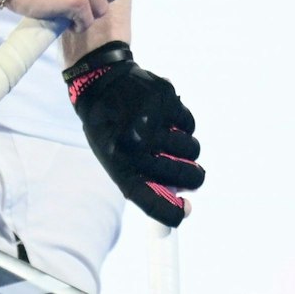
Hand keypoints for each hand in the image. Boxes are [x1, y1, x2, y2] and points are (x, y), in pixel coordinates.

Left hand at [64, 42, 204, 226]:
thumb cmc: (110, 129)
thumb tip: (183, 201)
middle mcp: (135, 145)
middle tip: (193, 172)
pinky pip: (190, 124)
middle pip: (187, 176)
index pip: (152, 202)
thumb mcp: (116, 158)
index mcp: (120, 166)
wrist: (99, 82)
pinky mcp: (165, 99)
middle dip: (195, 177)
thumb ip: (146, 179)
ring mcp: (151, 121)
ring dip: (188, 148)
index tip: (185, 210)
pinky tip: (166, 118)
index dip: (173, 213)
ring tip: (170, 138)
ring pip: (192, 149)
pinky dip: (183, 124)